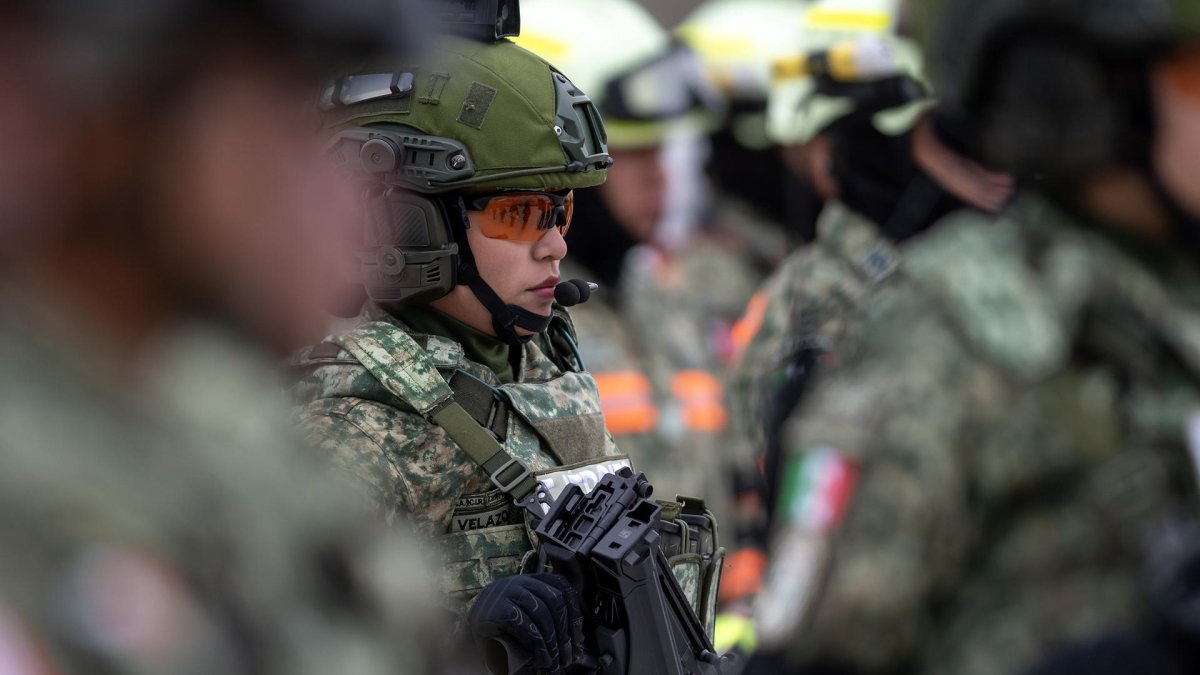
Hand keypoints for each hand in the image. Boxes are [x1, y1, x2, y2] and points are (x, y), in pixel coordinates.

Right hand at [467, 573, 584, 674]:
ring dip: (553, 641)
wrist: (467, 628)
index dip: (574, 614)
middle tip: (568, 656)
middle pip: (555, 601)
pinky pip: (526, 625)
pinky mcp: (499, 609)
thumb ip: (549, 618)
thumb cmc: (502, 626)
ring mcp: (508, 592)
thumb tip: (576, 640)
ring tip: (555, 661)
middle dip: (565, 632)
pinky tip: (542, 657)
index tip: (578, 638)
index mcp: (532, 580)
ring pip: (542, 613)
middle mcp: (521, 581)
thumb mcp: (528, 616)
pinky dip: (539, 644)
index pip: (563, 588)